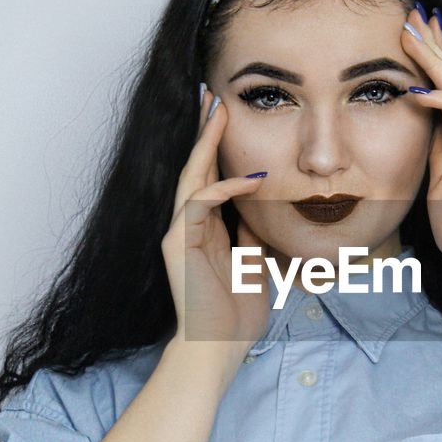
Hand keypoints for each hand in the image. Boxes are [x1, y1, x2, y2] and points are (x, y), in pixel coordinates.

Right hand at [162, 90, 271, 349]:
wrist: (216, 348)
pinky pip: (200, 203)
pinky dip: (225, 187)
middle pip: (194, 165)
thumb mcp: (255, 264)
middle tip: (212, 93)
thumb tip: (263, 209)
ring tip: (217, 110)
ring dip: (206, 142)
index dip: (217, 145)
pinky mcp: (178, 244)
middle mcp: (188, 225)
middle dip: (204, 129)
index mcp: (205, 228)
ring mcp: (180, 233)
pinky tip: (252, 179)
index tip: (226, 114)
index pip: (209, 175)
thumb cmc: (235, 314)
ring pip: (191, 175)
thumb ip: (253, 235)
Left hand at [401, 7, 441, 280]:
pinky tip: (419, 89)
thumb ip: (428, 150)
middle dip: (431, 46)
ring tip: (411, 35)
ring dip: (434, 60)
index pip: (441, 88)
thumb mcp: (434, 180)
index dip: (424, 60)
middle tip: (409, 15)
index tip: (401, 34)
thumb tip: (409, 124)